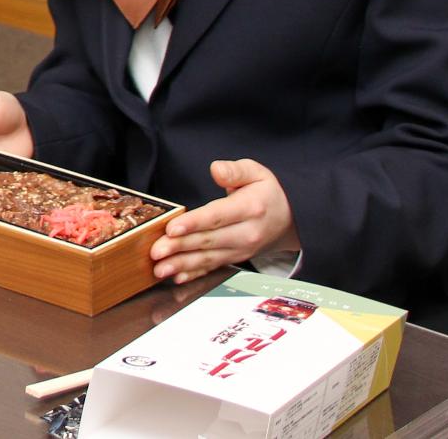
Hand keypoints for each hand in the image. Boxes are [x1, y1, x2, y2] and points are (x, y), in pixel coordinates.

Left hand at [150, 158, 297, 283]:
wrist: (291, 218)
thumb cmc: (268, 192)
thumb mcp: (256, 172)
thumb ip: (235, 171)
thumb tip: (216, 170)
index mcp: (250, 208)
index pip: (217, 217)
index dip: (193, 223)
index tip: (172, 229)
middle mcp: (247, 233)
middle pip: (209, 240)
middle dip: (179, 247)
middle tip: (156, 251)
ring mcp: (242, 249)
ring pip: (208, 258)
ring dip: (182, 264)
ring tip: (160, 269)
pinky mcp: (236, 258)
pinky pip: (213, 267)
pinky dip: (194, 274)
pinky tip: (177, 276)